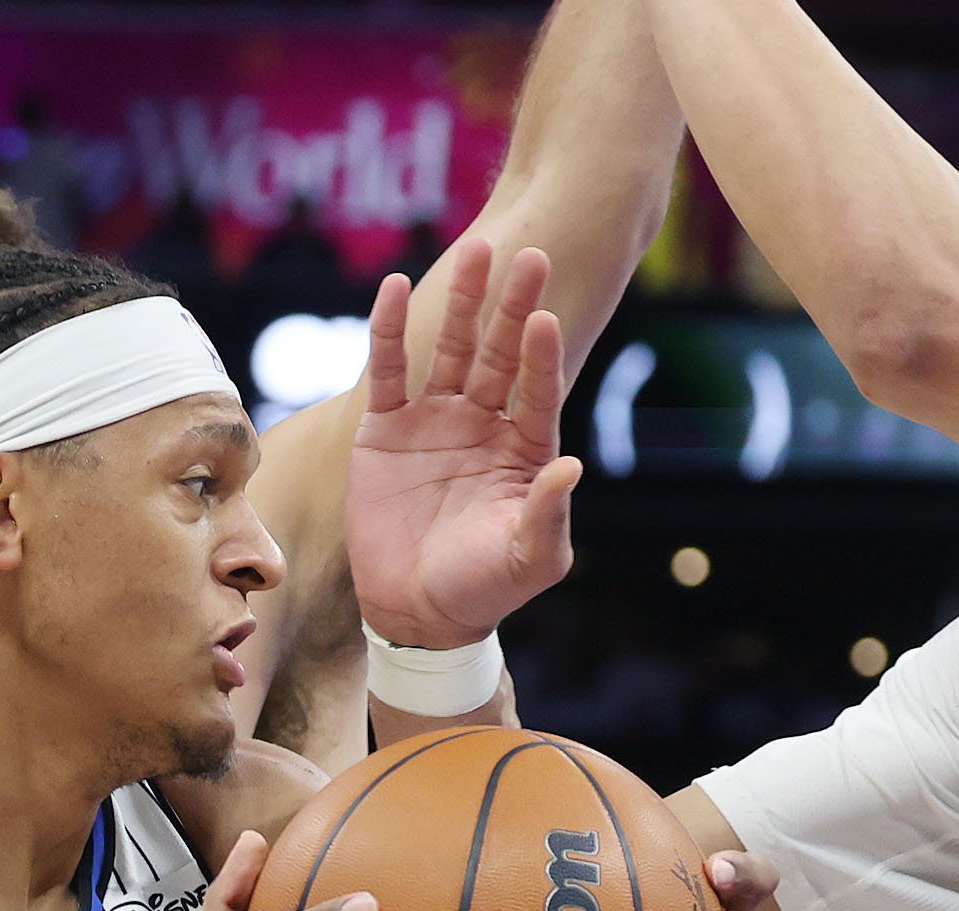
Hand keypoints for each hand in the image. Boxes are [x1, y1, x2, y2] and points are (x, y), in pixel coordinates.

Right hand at [347, 240, 581, 649]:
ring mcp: (436, 421)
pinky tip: (394, 286)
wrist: (417, 611)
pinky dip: (390, 330)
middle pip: (502, 353)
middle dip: (514, 306)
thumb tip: (572, 468)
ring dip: (464, 302)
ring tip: (476, 250)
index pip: (538, 391)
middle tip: (530, 254)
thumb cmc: (484, 588)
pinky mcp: (386, 429)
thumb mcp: (530, 559)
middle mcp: (485, 424)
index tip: (544, 317)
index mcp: (525, 450)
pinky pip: (390, 370)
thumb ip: (548, 513)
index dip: (541, 356)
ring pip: (452, 349)